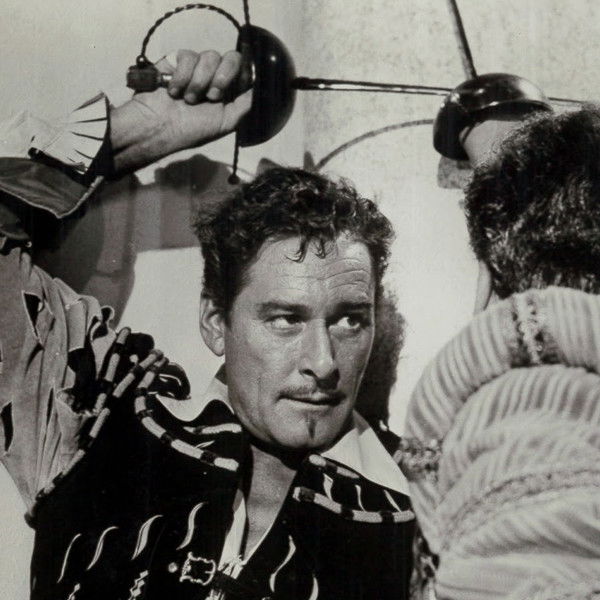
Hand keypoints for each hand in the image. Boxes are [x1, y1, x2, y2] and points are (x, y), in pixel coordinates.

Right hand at [111, 49, 251, 171]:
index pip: (245, 70)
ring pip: (210, 56)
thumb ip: (244, 104)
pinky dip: (182, 77)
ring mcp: (196, 67)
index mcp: (228, 91)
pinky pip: (189, 56)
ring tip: (189, 99)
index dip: (243, 74)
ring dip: (200, 81)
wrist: (158, 128)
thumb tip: (256, 85)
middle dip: (223, 77)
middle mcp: (214, 77)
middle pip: (232, 57)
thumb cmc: (191, 130)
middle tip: (212, 96)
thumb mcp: (226, 123)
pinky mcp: (177, 60)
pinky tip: (174, 91)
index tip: (235, 87)